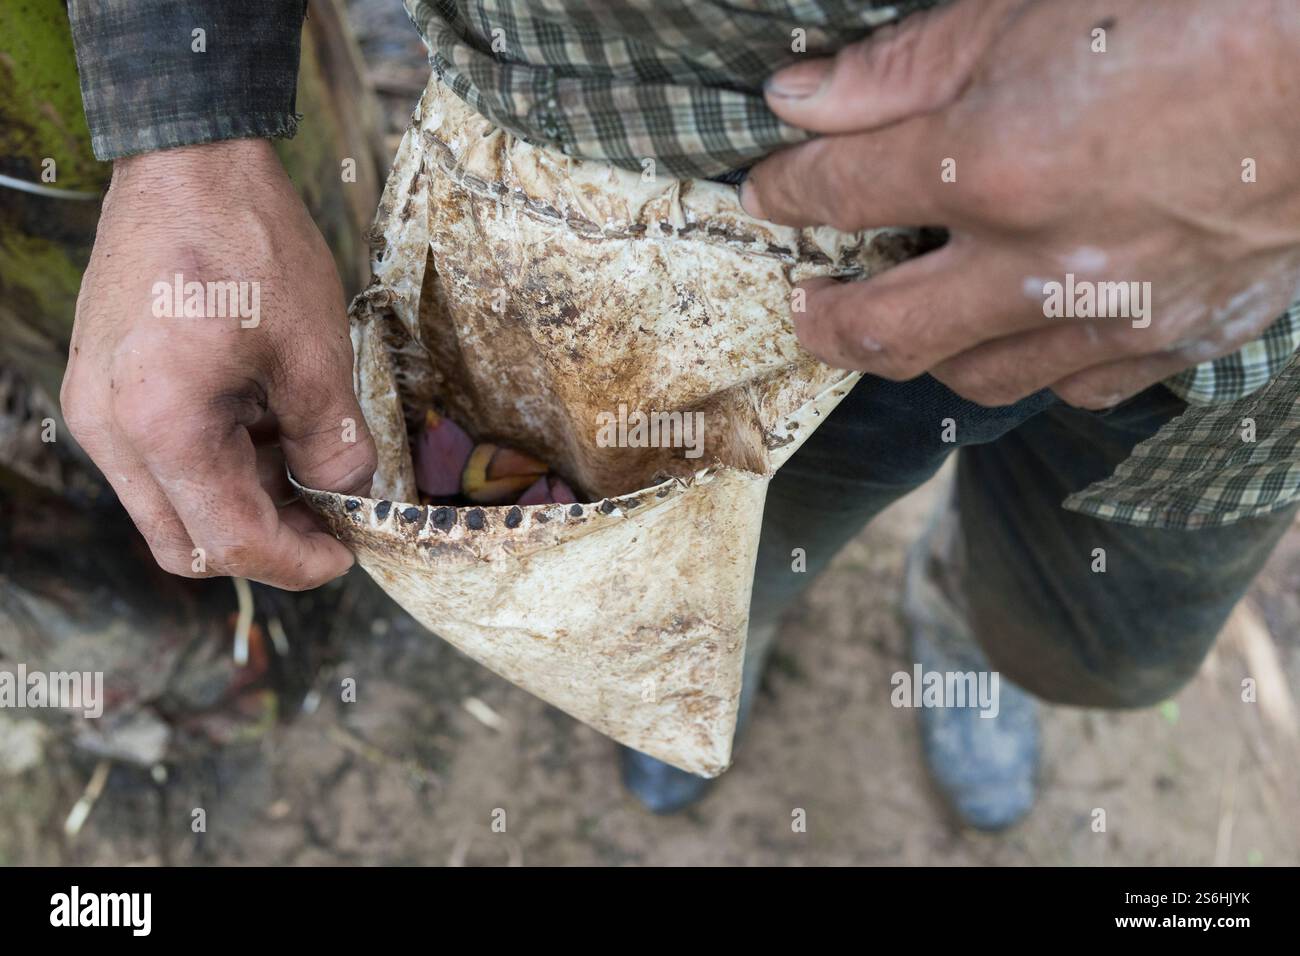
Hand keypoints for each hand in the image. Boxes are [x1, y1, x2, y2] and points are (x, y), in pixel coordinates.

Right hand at [62, 139, 375, 589]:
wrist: (186, 161)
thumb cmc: (249, 242)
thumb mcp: (315, 350)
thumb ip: (334, 440)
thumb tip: (350, 493)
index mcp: (161, 426)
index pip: (232, 540)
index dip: (298, 562)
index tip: (347, 551)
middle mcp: (111, 431)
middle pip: (188, 543)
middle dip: (266, 544)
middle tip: (329, 518)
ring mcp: (97, 409)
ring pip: (172, 506)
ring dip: (241, 502)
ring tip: (305, 458)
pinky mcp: (104, 387)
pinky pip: (158, 461)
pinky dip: (216, 465)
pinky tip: (267, 426)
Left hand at [742, 0, 1299, 407]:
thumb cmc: (1199, 7)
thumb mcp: (1028, 5)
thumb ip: (904, 65)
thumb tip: (801, 100)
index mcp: (988, 164)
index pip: (839, 193)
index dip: (787, 191)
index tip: (770, 191)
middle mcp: (1036, 261)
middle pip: (883, 330)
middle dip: (824, 319)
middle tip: (803, 304)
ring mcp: (1108, 313)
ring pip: (971, 376)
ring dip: (920, 351)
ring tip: (902, 317)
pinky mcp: (1173, 341)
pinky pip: (1070, 386)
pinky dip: (1027, 363)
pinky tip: (1019, 330)